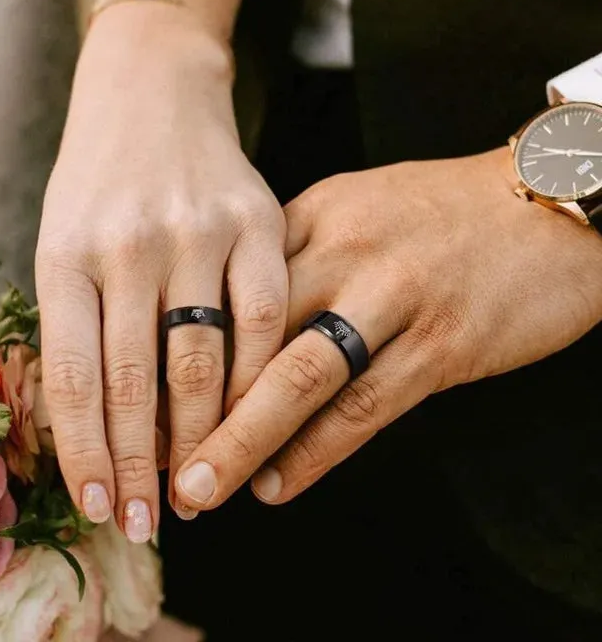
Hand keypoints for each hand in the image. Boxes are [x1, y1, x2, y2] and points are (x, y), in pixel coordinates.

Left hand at [36, 5, 285, 538]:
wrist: (153, 89)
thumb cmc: (101, 178)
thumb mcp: (63, 237)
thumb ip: (76, 323)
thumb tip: (91, 426)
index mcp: (66, 252)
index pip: (72, 378)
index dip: (86, 453)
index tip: (101, 505)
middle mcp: (128, 243)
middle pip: (135, 381)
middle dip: (141, 465)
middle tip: (149, 521)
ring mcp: (197, 230)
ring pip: (203, 361)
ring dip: (201, 439)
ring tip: (198, 489)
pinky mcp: (257, 219)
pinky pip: (265, 318)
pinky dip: (257, 380)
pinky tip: (254, 419)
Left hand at [172, 149, 601, 508]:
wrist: (548, 199)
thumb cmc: (442, 209)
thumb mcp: (356, 205)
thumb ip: (295, 250)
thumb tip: (234, 308)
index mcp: (312, 215)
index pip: (225, 287)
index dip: (178, 345)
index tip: (140, 392)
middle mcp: (343, 252)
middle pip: (247, 336)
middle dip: (191, 403)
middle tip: (150, 455)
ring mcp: (392, 298)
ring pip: (298, 380)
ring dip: (241, 442)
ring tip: (198, 488)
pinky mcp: (442, 344)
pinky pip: (364, 408)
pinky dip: (315, 452)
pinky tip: (277, 484)